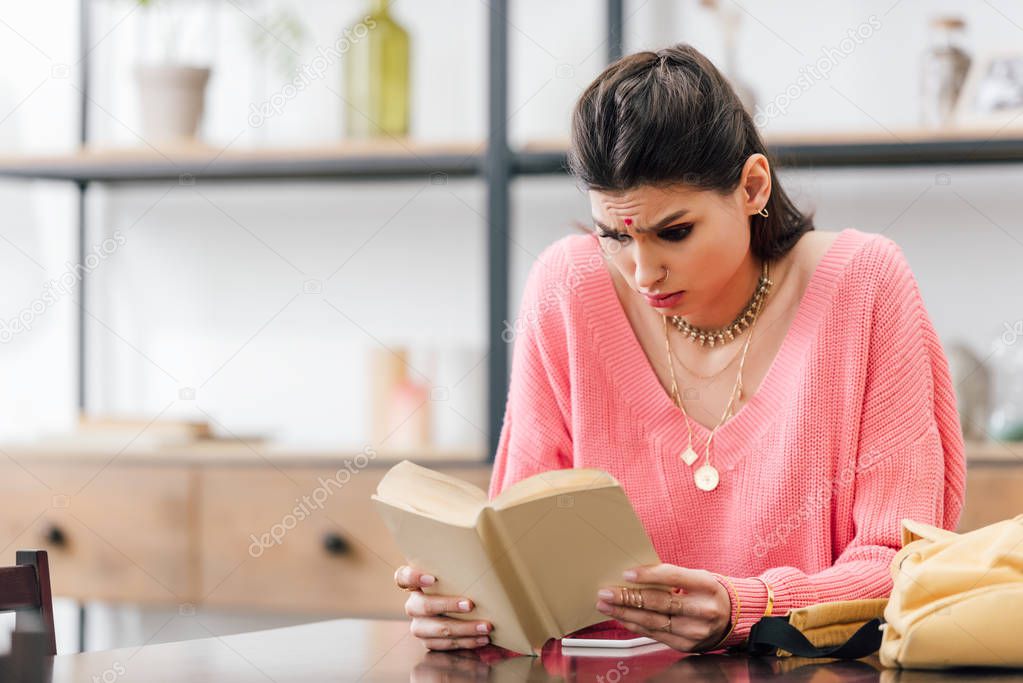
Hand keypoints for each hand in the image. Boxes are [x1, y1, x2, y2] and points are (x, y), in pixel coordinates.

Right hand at [395, 565, 492, 650]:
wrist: (460, 610)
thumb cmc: (456, 586)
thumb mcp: (453, 575)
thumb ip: (457, 566)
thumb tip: (478, 556)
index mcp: (413, 584)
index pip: (403, 577)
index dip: (413, 577)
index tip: (432, 578)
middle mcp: (413, 606)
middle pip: (423, 606)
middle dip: (448, 606)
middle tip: (471, 604)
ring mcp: (419, 626)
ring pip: (437, 630)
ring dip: (464, 629)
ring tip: (485, 626)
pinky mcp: (429, 642)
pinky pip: (446, 645)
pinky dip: (467, 642)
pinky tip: (482, 638)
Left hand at [595, 563, 731, 652]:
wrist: (733, 618)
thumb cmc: (709, 592)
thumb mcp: (698, 577)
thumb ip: (671, 575)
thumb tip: (636, 574)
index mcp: (707, 585)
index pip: (673, 577)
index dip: (648, 575)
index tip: (626, 574)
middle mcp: (703, 610)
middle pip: (659, 603)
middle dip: (628, 597)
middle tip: (606, 592)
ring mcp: (695, 631)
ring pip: (653, 621)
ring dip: (625, 613)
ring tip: (606, 605)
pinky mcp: (686, 645)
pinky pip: (655, 634)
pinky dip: (634, 625)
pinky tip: (621, 617)